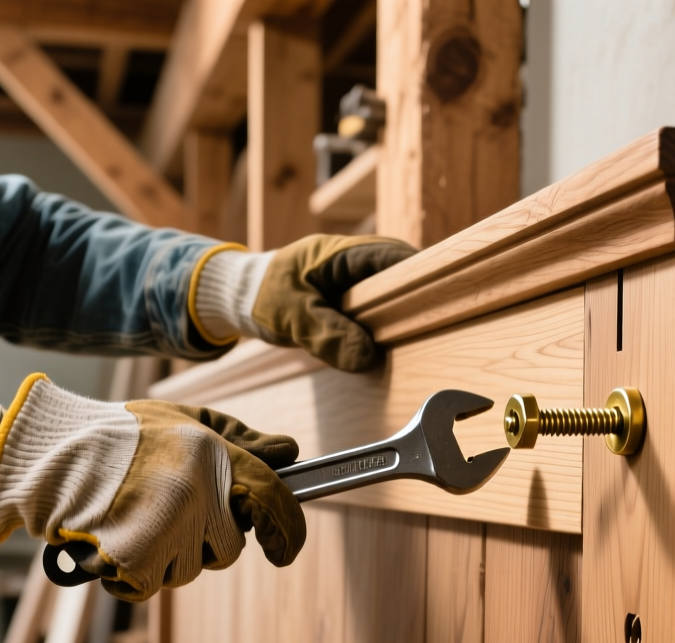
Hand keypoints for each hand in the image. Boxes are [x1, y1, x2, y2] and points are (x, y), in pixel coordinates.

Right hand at [0, 375, 304, 600]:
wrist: (48, 460)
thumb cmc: (117, 437)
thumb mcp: (183, 418)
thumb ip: (239, 436)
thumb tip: (289, 453)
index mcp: (213, 454)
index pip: (273, 499)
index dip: (287, 530)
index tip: (285, 551)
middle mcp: (198, 492)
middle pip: (228, 547)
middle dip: (205, 542)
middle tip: (166, 517)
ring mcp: (171, 528)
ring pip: (190, 569)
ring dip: (166, 556)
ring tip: (131, 520)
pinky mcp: (141, 560)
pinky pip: (152, 584)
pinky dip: (133, 573)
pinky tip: (114, 541)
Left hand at [189, 234, 416, 371]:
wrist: (237, 296)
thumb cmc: (260, 297)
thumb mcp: (292, 317)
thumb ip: (327, 335)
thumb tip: (367, 358)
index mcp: (340, 253)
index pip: (392, 256)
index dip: (418, 275)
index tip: (437, 298)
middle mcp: (352, 259)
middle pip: (399, 271)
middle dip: (414, 295)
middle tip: (431, 322)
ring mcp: (351, 276)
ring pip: (389, 289)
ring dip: (398, 309)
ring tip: (414, 333)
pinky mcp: (347, 295)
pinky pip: (375, 303)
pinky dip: (382, 319)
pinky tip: (387, 340)